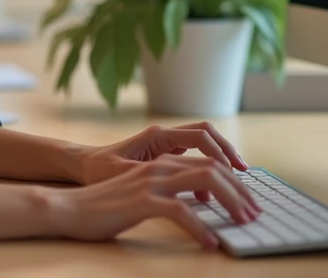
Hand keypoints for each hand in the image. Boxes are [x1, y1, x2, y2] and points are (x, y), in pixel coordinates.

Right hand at [45, 154, 261, 249]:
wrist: (70, 209)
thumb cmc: (107, 205)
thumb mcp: (144, 191)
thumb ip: (171, 189)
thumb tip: (203, 203)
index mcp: (163, 161)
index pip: (209, 161)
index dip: (234, 179)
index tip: (248, 200)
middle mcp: (160, 165)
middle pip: (213, 166)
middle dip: (240, 190)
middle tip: (254, 213)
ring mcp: (152, 181)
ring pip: (204, 179)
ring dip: (230, 202)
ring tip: (242, 223)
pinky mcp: (142, 200)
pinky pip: (181, 211)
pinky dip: (200, 228)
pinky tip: (209, 242)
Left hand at [78, 122, 248, 203]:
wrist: (83, 165)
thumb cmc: (98, 170)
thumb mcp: (119, 174)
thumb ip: (146, 175)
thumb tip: (170, 179)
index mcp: (157, 136)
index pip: (199, 137)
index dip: (218, 154)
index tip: (232, 174)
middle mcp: (164, 135)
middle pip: (207, 135)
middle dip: (228, 153)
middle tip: (244, 176)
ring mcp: (166, 143)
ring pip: (203, 144)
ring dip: (220, 160)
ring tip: (233, 184)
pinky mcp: (165, 154)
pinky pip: (193, 156)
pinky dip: (206, 169)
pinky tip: (208, 193)